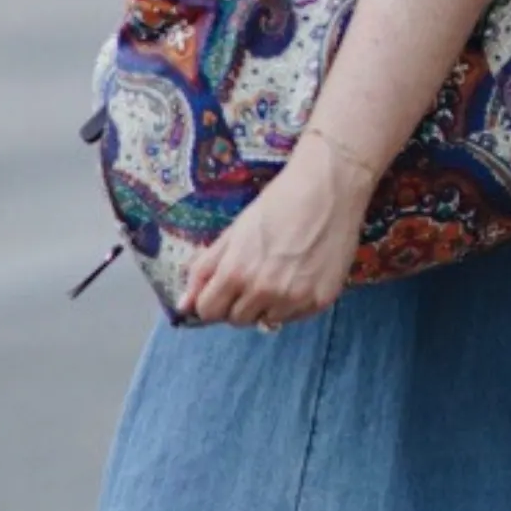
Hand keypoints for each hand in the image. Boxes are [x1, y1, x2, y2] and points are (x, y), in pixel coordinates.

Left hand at [180, 133, 373, 329]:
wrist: (327, 188)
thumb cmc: (277, 203)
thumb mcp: (233, 232)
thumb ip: (204, 269)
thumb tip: (183, 305)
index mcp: (236, 272)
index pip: (208, 311)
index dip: (211, 300)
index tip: (222, 288)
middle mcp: (264, 290)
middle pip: (236, 320)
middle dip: (238, 303)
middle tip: (253, 275)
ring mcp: (294, 298)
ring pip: (266, 321)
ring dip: (266, 305)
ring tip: (278, 274)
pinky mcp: (320, 300)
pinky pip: (295, 317)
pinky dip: (292, 304)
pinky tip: (299, 276)